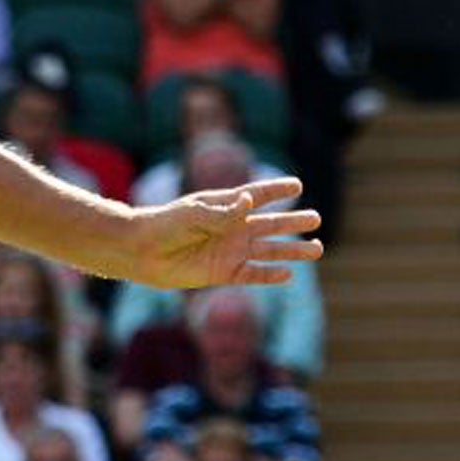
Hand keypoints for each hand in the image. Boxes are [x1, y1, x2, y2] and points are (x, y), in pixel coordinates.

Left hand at [126, 178, 322, 289]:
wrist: (142, 251)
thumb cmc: (166, 225)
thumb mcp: (195, 213)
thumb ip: (224, 211)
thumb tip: (250, 201)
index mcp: (226, 206)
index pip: (258, 195)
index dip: (277, 191)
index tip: (297, 186)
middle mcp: (232, 228)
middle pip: (271, 224)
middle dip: (294, 222)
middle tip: (316, 219)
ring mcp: (229, 250)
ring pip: (269, 250)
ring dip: (292, 251)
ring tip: (317, 248)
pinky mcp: (223, 272)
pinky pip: (252, 274)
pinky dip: (270, 275)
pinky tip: (288, 274)